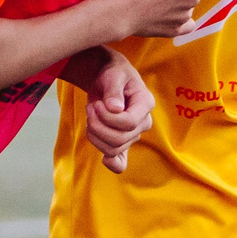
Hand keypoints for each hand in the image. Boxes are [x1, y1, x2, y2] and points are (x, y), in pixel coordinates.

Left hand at [84, 52, 155, 173]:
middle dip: (97, 125)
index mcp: (145, 104)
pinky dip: (113, 164)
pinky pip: (121, 162)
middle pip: (119, 139)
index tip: (96, 104)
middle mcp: (143, 122)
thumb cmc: (112, 73)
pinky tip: (104, 160)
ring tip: (91, 116)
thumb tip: (114, 108)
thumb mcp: (112, 74)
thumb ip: (113, 90)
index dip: (107, 117)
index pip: (128, 123)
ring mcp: (134, 134)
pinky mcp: (123, 141)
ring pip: (113, 149)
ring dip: (94, 135)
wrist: (109, 79)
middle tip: (90, 108)